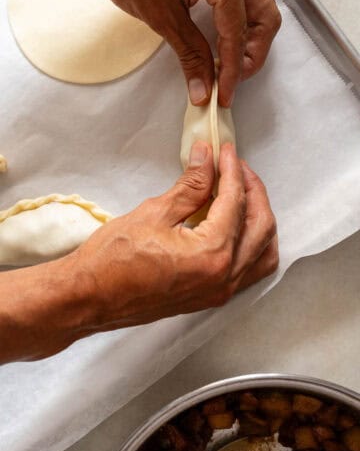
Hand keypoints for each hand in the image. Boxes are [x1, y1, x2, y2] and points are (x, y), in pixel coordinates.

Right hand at [76, 141, 277, 330]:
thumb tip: (206, 158)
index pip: (235, 202)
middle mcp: (224, 277)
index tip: (226, 152)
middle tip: (236, 168)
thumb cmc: (113, 258)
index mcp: (212, 254)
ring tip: (241, 195)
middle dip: (254, 191)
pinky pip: (249, 270)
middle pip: (261, 226)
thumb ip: (191, 185)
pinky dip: (252, 244)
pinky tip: (235, 227)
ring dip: (259, 219)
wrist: (90, 297)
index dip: (232, 170)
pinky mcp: (211, 297)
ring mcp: (219, 291)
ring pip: (263, 252)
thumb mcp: (154, 213)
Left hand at [94, 0, 280, 106]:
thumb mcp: (162, 15)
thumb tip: (203, 88)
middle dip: (251, 54)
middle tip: (230, 81)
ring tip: (228, 67)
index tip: (223, 95)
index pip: (236, 33)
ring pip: (257, 8)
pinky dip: (238, 25)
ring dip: (248, 41)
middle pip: (262, 18)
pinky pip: (242, 0)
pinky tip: (223, 43)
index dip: (231, 71)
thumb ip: (190, 53)